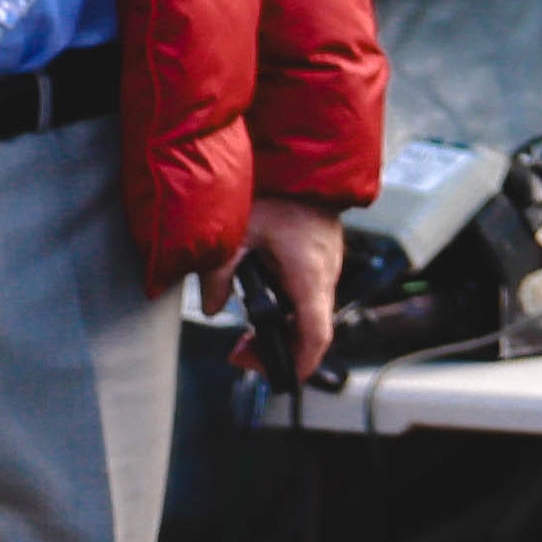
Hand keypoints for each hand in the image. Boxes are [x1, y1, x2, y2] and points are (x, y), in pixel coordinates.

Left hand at [225, 195, 349, 383]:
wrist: (305, 164)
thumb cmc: (277, 193)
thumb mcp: (238, 233)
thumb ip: (219, 273)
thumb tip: (213, 309)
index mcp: (309, 275)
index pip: (314, 334)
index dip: (299, 362)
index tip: (279, 378)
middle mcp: (326, 275)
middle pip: (312, 331)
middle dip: (278, 351)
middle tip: (240, 355)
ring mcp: (328, 267)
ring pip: (310, 315)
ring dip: (282, 331)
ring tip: (246, 337)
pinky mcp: (322, 259)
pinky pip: (309, 297)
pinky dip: (288, 312)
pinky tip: (262, 306)